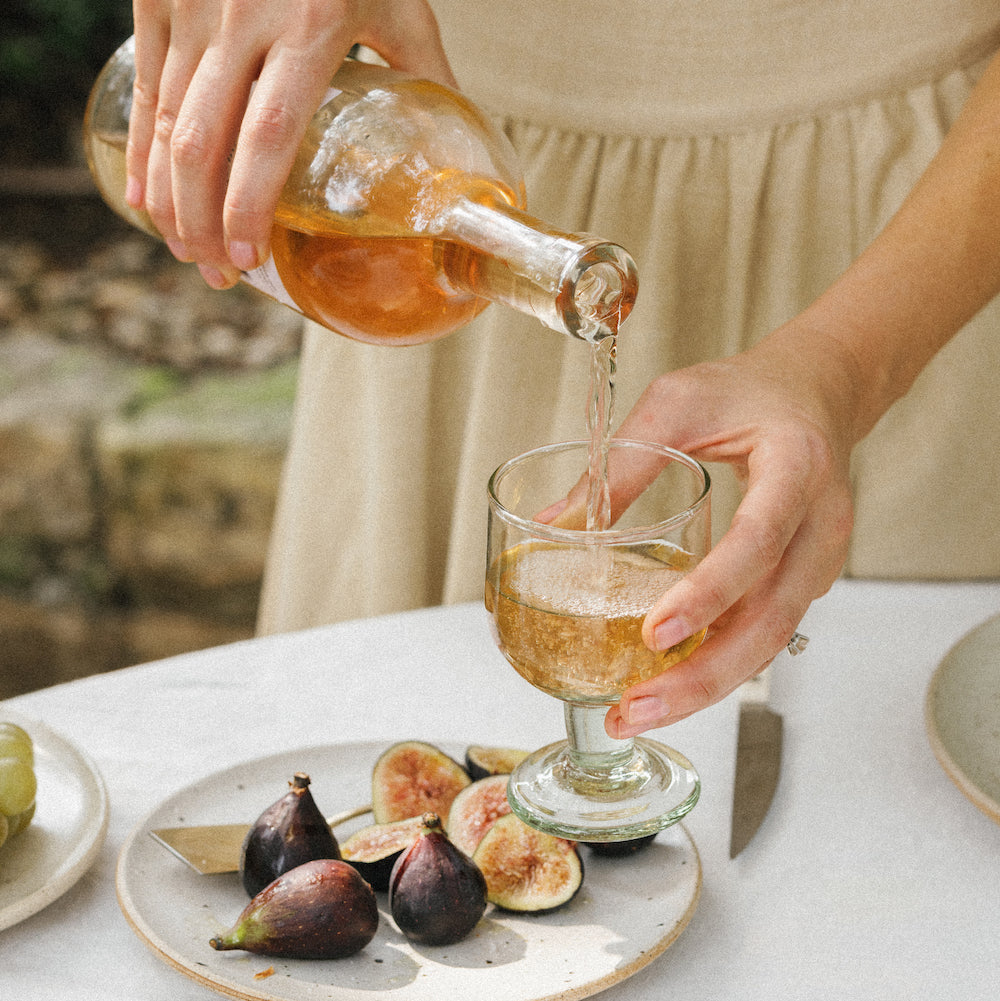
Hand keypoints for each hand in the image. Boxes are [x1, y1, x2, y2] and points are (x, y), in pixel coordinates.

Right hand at [127, 0, 455, 288]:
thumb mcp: (400, 3)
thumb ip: (423, 73)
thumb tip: (450, 150)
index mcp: (311, 26)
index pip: (271, 135)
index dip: (251, 203)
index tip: (248, 256)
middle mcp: (242, 18)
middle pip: (204, 142)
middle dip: (202, 221)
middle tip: (217, 275)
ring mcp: (192, 6)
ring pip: (166, 121)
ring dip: (170, 198)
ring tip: (187, 253)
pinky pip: (145, 88)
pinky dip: (141, 152)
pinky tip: (146, 198)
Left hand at [564, 327, 861, 736]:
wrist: (816, 390)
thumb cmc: (748, 389)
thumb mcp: (677, 403)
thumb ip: (621, 461)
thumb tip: (556, 523)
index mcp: (797, 467)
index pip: (757, 541)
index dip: (708, 592)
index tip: (653, 632)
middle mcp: (821, 524)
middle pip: (771, 620)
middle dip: (701, 677)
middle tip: (632, 709)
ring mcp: (819, 559)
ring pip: (770, 641)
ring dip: (705, 685)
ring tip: (635, 712)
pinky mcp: (803, 579)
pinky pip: (764, 632)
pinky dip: (719, 664)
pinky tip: (668, 684)